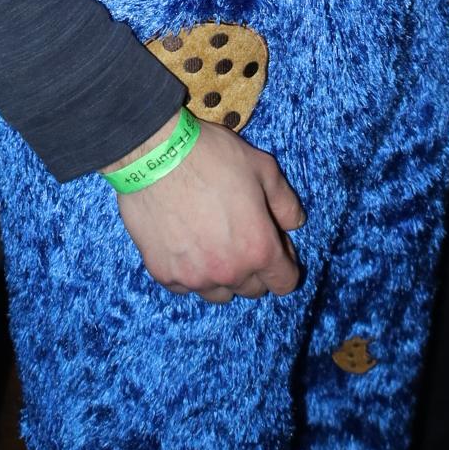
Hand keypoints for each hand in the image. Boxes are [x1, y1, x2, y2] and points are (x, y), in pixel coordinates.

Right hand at [112, 115, 305, 302]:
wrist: (153, 155)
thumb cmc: (212, 158)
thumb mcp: (263, 168)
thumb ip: (286, 202)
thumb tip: (295, 224)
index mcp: (258, 249)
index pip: (284, 282)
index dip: (284, 264)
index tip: (274, 246)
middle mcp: (228, 272)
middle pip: (252, 290)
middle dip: (254, 268)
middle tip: (241, 235)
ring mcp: (193, 277)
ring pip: (218, 293)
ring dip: (222, 275)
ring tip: (213, 242)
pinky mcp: (163, 273)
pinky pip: (185, 286)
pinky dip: (190, 271)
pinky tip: (186, 242)